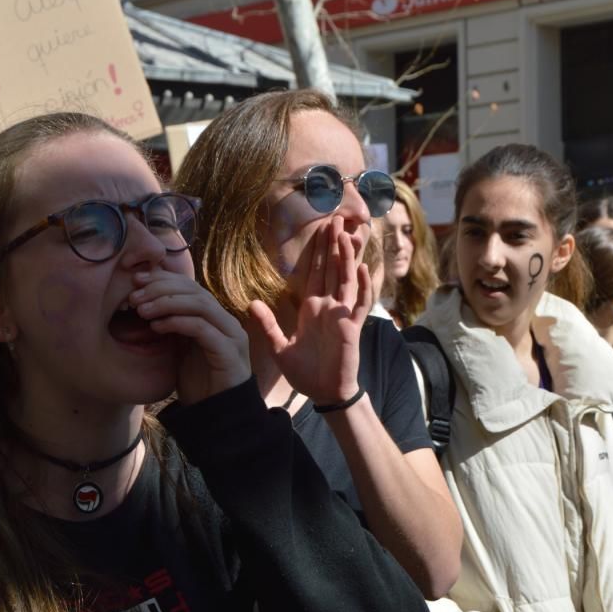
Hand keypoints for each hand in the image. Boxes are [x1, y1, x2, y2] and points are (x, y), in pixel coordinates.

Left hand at [129, 269, 249, 404]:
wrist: (216, 416)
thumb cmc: (197, 383)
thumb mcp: (179, 348)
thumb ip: (170, 324)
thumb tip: (144, 300)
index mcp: (215, 317)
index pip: (189, 286)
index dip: (163, 279)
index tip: (136, 280)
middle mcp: (226, 322)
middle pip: (194, 290)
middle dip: (161, 289)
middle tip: (135, 297)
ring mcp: (231, 336)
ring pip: (200, 305)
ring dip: (167, 303)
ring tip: (142, 311)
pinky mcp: (229, 352)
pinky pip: (203, 328)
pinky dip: (178, 322)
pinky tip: (157, 327)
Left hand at [249, 216, 370, 403]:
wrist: (324, 393)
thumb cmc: (305, 373)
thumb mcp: (280, 348)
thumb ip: (267, 325)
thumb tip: (250, 303)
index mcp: (312, 308)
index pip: (315, 272)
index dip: (318, 251)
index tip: (319, 228)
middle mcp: (329, 306)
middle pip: (332, 268)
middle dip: (333, 244)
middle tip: (334, 218)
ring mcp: (342, 315)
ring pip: (346, 280)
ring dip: (346, 258)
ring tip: (345, 235)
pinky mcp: (352, 327)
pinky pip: (360, 303)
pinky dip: (362, 286)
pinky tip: (360, 268)